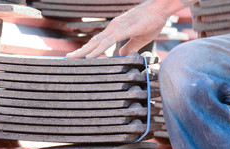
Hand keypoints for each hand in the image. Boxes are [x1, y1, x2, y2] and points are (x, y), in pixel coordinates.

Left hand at [66, 0, 185, 58]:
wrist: (160, 10)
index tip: (79, 56)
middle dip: (81, 50)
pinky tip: (90, 56)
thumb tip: (121, 55)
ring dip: (84, 51)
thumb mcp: (139, 40)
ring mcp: (116, 28)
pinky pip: (107, 42)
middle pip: (94, 42)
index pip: (99, 42)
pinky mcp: (123, 30)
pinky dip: (97, 50)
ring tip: (74, 58)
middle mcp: (113, 28)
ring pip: (97, 42)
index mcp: (116, 30)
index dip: (88, 49)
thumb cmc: (151, 22)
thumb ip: (128, 47)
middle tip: (68, 58)